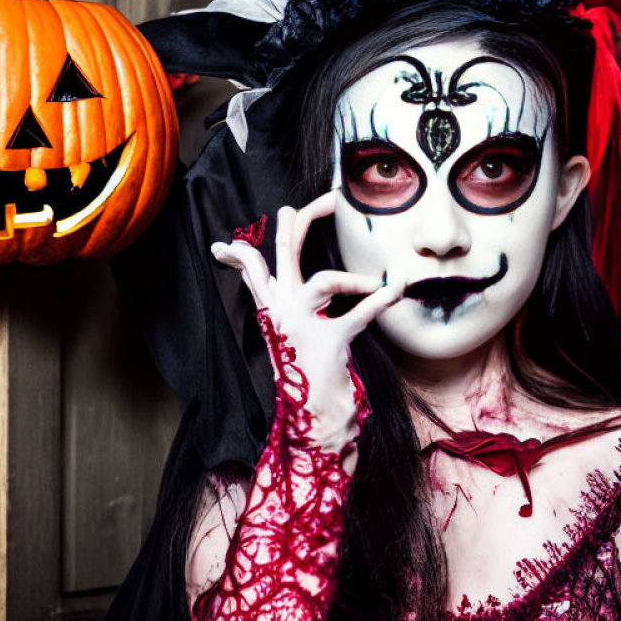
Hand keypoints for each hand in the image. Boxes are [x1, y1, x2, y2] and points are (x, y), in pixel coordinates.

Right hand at [211, 191, 402, 449]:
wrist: (309, 413)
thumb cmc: (304, 368)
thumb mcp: (286, 333)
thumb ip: (282, 304)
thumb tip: (283, 283)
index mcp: (272, 310)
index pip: (252, 271)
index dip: (241, 254)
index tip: (226, 246)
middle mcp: (283, 312)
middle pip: (282, 260)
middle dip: (292, 228)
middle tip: (299, 206)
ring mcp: (305, 325)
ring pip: (320, 281)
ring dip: (348, 277)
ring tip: (373, 276)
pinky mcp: (331, 341)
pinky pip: (359, 315)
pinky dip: (380, 301)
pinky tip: (395, 290)